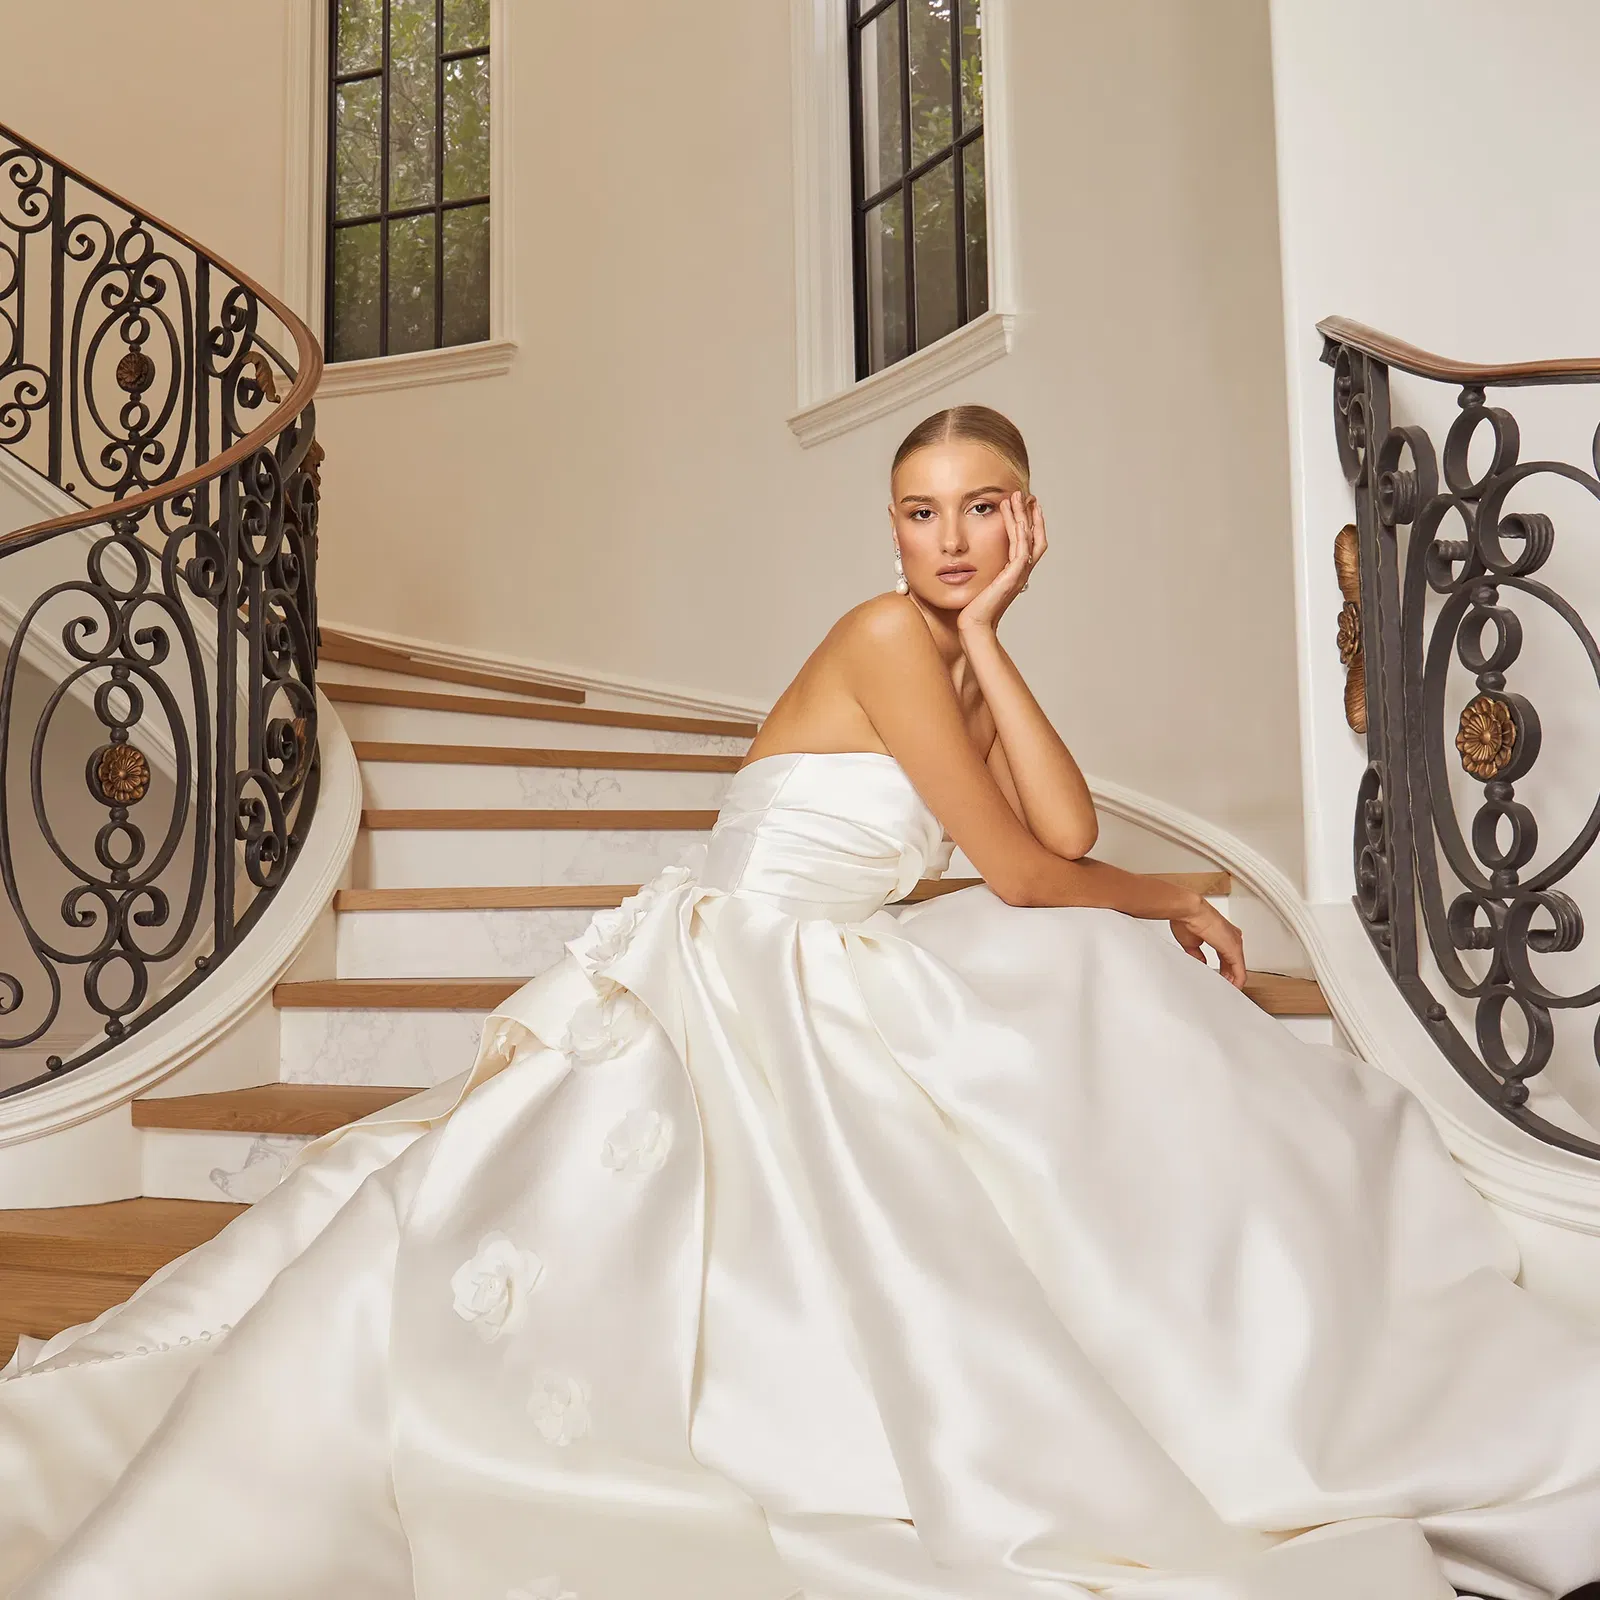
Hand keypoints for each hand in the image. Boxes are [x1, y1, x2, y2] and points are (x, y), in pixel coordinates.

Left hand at [958, 491, 1045, 634]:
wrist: (973, 625)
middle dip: (1031, 514)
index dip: (1030, 522)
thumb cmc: (972, 608)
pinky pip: (1020, 548)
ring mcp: (1019, 574)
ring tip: (1016, 497)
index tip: (1024, 504)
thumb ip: (983, 568)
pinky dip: (1019, 530)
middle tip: (1026, 494)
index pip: (1030, 542)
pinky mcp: (1012, 576)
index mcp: (1015, 572)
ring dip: (1023, 515)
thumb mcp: (980, 581)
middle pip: (1035, 536)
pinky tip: (1013, 516)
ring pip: (1028, 538)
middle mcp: (1021, 572)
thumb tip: (972, 556)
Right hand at [1168, 899, 1246, 987]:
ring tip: (1227, 991)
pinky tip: (1233, 989)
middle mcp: (1232, 938)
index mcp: (1222, 935)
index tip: (1218, 978)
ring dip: (1233, 981)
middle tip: (1224, 988)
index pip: (1227, 957)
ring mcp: (1234, 944)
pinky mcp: (1234, 950)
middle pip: (1234, 963)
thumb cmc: (1187, 919)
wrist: (1189, 911)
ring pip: (1238, 968)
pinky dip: (1237, 982)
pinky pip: (1239, 971)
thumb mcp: (1191, 943)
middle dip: (1229, 977)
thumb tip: (1200, 963)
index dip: (1224, 970)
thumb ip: (1198, 955)